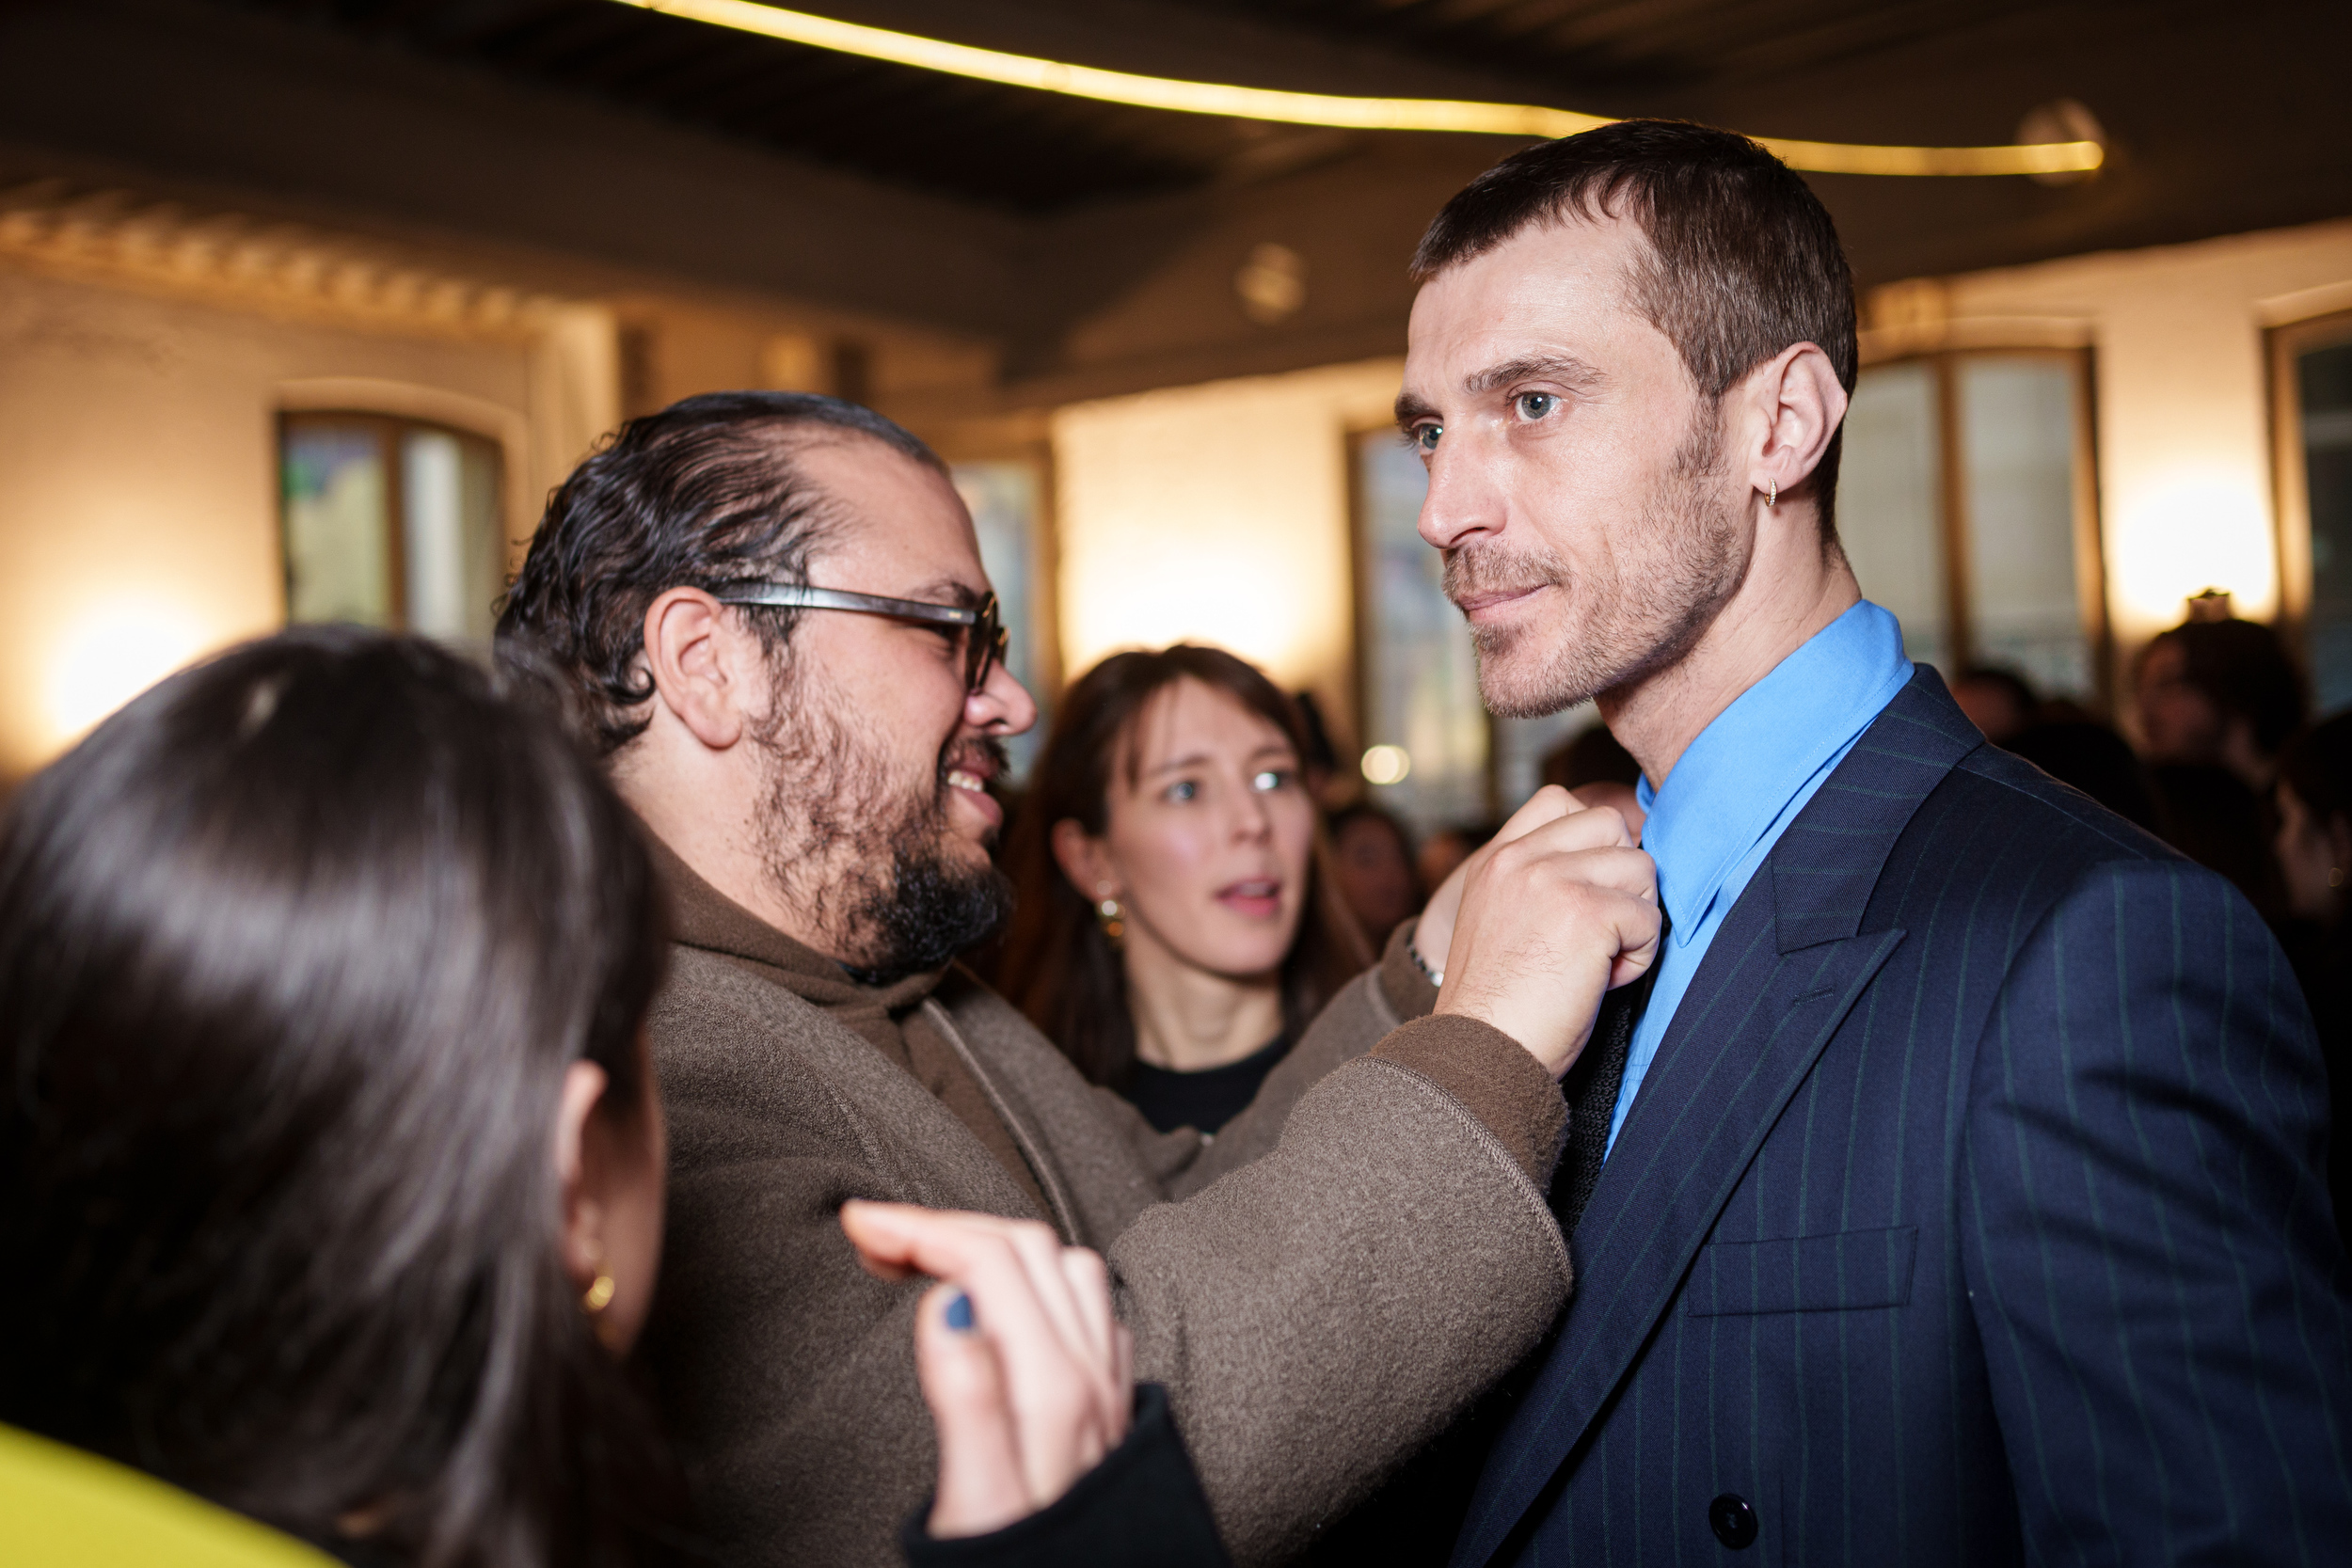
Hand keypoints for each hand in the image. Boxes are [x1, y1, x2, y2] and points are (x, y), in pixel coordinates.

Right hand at [839, 1201, 1133, 1538]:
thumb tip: (948, 1306)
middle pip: (1026, 1246)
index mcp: (1054, 1387)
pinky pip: (1087, 1307)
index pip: (989, 1259)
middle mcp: (1092, 1373)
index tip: (861, 1223)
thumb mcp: (978, 1504)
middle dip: (946, 1223)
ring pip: (1064, 1266)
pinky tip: (1002, 1304)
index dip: (920, 1226)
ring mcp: (1109, 1384)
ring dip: (995, 1242)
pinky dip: (1035, 1280)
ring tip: (930, 1256)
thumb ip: (968, 1400)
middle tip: (877, 1236)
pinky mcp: (1113, 1405)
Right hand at [1433, 785, 1658, 1077]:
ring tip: (1598, 961)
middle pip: (1613, 827)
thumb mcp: (1498, 920)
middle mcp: (1521, 860)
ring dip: (1634, 920)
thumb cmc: (1499, 1007)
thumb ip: (1535, 880)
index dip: (1593, 843)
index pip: (1562, 801)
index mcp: (1496, 859)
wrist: (1480, 1053)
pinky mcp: (1587, 913)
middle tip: (1597, 933)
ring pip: (1642, 870)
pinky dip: (1639, 959)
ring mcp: (1553, 881)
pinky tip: (1601, 983)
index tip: (1586, 893)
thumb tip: (1611, 857)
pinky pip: (1650, 920)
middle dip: (1621, 880)